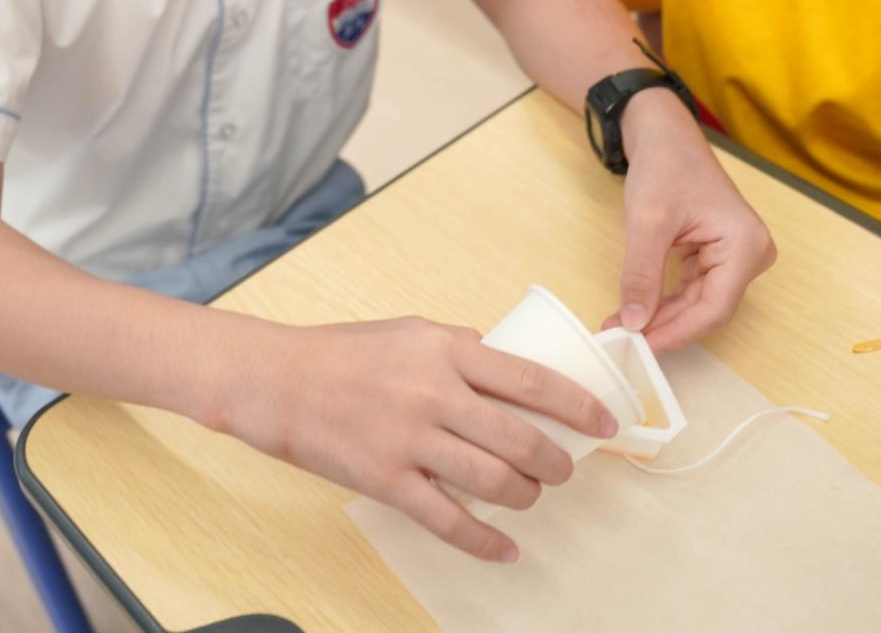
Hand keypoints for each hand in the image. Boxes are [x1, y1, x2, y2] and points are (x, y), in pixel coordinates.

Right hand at [217, 318, 617, 561]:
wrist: (275, 379)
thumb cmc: (340, 352)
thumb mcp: (409, 331)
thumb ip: (457, 348)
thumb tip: (502, 363)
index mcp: (446, 350)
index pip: (531, 379)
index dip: (578, 405)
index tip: (605, 422)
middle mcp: (434, 393)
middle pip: (521, 437)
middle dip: (556, 462)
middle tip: (563, 470)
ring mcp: (410, 439)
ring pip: (493, 480)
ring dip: (524, 496)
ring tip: (529, 497)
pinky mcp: (386, 479)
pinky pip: (449, 519)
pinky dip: (485, 541)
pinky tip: (505, 549)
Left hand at [602, 106, 775, 350]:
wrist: (667, 137)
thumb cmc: (665, 167)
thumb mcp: (647, 221)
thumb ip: (641, 274)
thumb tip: (632, 323)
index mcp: (746, 245)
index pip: (715, 308)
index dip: (677, 332)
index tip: (640, 345)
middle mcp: (750, 256)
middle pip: (707, 309)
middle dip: (664, 326)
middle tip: (621, 339)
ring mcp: (735, 259)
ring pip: (697, 304)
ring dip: (660, 317)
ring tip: (620, 327)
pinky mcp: (717, 259)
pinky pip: (692, 291)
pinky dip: (663, 302)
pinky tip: (634, 312)